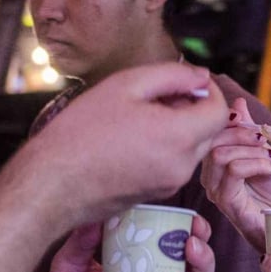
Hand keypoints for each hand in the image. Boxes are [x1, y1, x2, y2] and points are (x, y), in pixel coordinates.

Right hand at [25, 64, 228, 225]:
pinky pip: (173, 164)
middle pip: (207, 131)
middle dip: (192, 108)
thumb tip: (201, 76)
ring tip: (138, 115)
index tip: (187, 81)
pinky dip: (164, 147)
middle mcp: (181, 166)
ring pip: (191, 148)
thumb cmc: (82, 132)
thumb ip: (171, 76)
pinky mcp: (155, 195)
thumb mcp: (125, 86)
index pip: (218, 111)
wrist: (51, 184)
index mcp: (179, 137)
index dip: (209, 91)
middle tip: (157, 95)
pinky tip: (131, 138)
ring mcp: (169, 185)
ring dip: (177, 127)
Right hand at [200, 97, 270, 252]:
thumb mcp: (264, 152)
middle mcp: (210, 179)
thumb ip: (248, 129)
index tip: (259, 129)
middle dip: (243, 134)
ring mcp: (217, 192)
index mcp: (215, 165)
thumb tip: (236, 102)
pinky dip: (257, 163)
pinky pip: (234, 170)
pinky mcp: (228, 204)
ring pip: (220, 154)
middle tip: (266, 141)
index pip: (211, 132)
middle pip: (212, 141)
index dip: (234, 123)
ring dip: (253, 151)